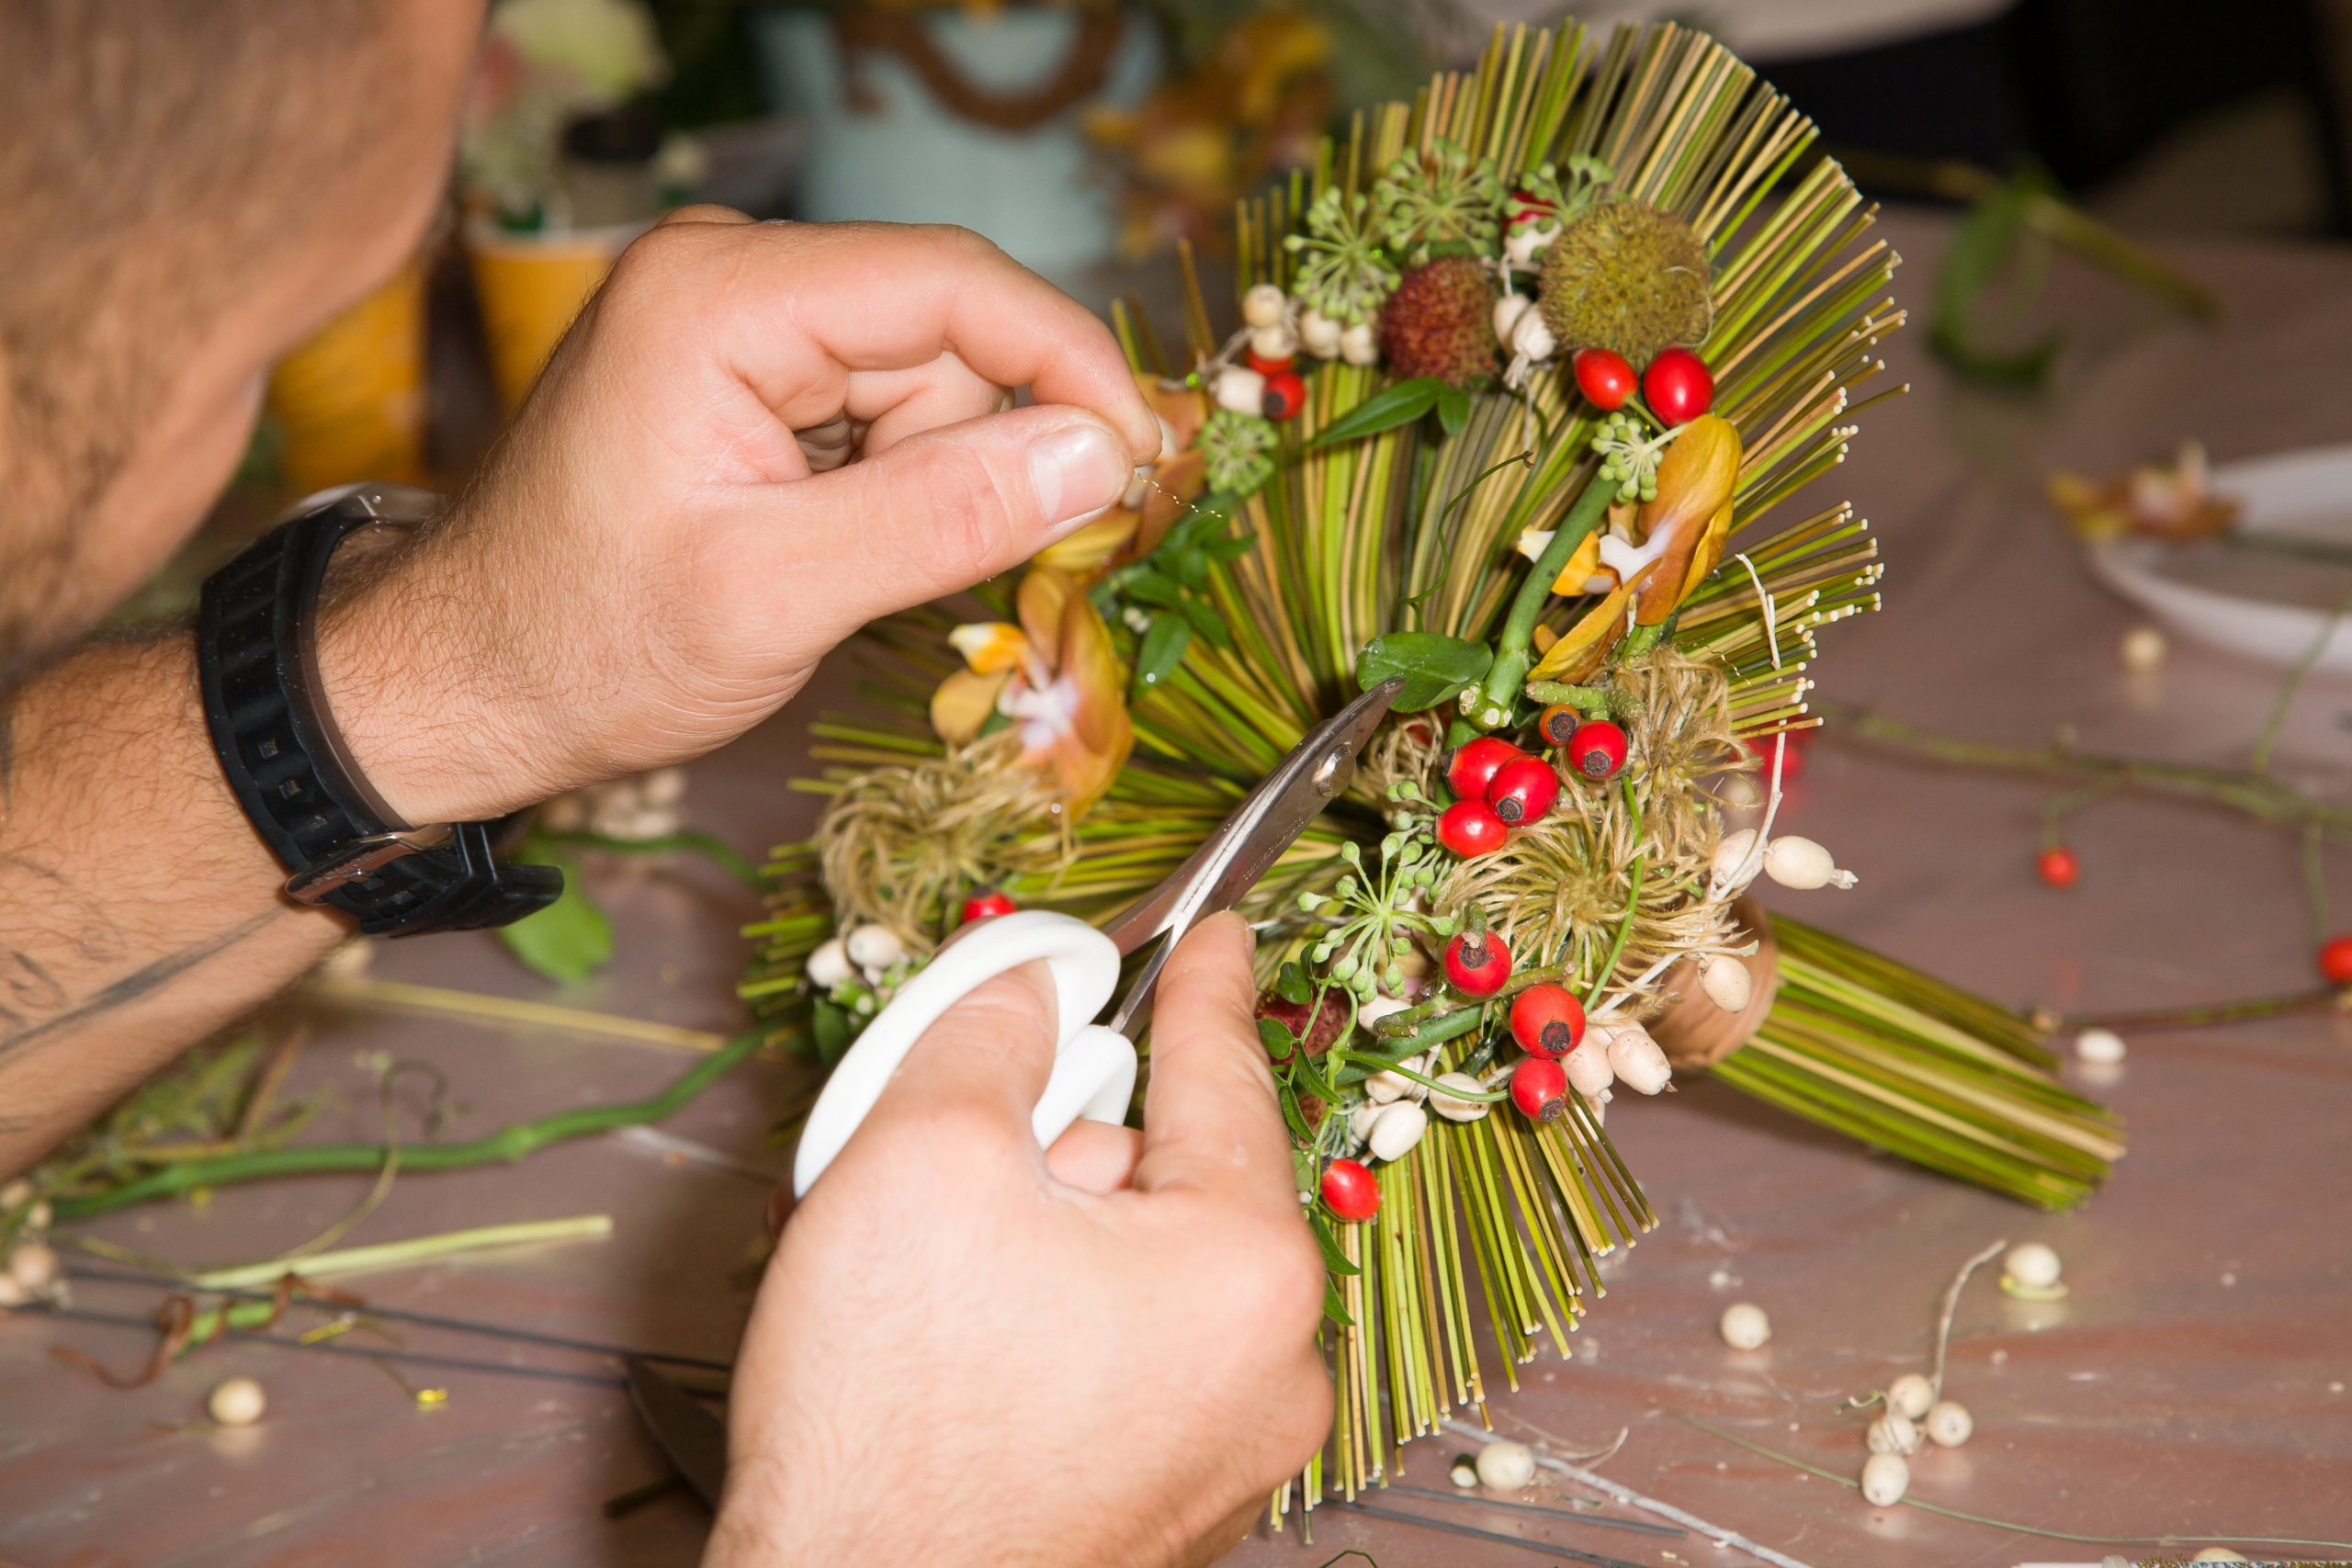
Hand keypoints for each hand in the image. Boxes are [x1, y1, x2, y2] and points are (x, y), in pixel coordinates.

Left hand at [322, 211, 1159, 823]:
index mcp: (719, 296)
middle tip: (916, 571)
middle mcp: (730, 273)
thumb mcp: (778, 597)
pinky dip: (894, 483)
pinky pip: (883, 406)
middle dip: (970, 455)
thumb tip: (1103, 456)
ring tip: (828, 569)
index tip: (1146, 461)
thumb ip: (943, 517)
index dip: (1071, 365)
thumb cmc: (590, 646)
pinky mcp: (749, 365)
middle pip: (948, 336)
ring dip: (926, 482)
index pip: (954, 282)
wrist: (472, 678)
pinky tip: (823, 545)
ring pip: (928, 379)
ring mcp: (738, 314)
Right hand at [710, 914, 1331, 1567]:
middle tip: (959, 1169)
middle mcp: (1272, 1369)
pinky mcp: (1165, 1506)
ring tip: (930, 1296)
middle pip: (1166, 1179)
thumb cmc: (889, 1423)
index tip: (1218, 934)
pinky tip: (954, 1359)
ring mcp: (1226, 1454)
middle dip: (1065, 1150)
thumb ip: (993, 1031)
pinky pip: (1121, 1358)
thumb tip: (1031, 986)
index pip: (1229, 1077)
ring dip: (1043, 1242)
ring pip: (1136, 1270)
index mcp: (1247, 1271)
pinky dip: (1048, 1325)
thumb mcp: (921, 1154)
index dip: (1206, 987)